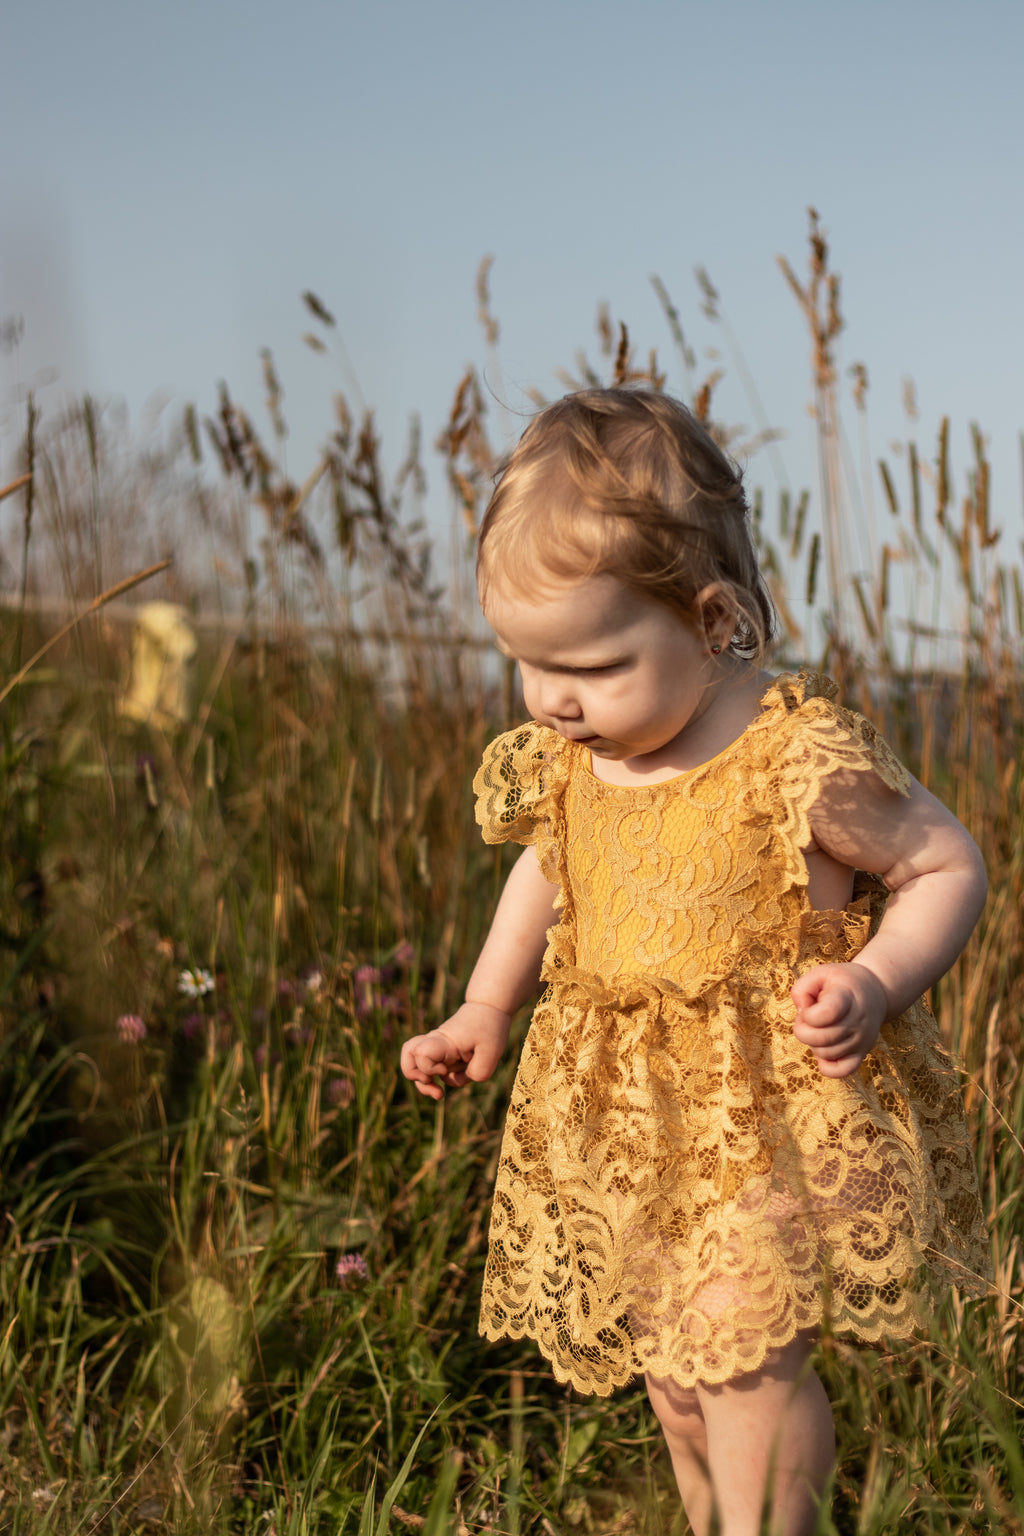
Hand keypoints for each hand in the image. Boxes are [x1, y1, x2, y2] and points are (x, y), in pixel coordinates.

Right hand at [400, 1001, 511, 1099]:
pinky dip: (436, 1078)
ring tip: (439, 1093)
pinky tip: (453, 1079)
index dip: (428, 1068)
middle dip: (414, 1076)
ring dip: (424, 1083)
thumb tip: (462, 1080)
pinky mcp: (440, 1052)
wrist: (489, 1007)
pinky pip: (429, 1067)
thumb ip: (478, 1072)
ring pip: (415, 1064)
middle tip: (431, 1082)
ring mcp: (436, 1047)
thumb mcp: (492, 1052)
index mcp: (444, 1042)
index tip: (445, 1069)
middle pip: (408, 1056)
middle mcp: (435, 1043)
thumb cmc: (490, 1027)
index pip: (421, 1054)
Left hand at [791, 962, 888, 1078]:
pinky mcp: (862, 1053)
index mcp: (846, 996)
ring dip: (813, 1044)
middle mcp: (857, 1020)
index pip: (827, 1013)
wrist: (875, 991)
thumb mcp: (819, 974)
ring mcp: (862, 1039)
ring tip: (817, 1029)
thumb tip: (801, 1014)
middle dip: (803, 1030)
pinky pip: (842, 1071)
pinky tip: (823, 1048)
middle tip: (806, 1020)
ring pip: (827, 1054)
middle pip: (822, 1038)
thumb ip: (801, 990)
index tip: (808, 1007)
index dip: (808, 1014)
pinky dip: (827, 1066)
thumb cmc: (841, 983)